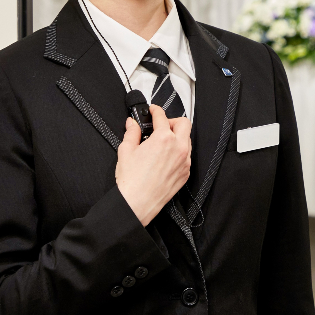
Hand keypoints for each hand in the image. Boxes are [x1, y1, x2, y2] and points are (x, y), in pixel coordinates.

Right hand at [116, 104, 191, 225]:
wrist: (137, 203)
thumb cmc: (132, 181)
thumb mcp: (126, 150)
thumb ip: (131, 132)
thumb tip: (132, 124)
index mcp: (163, 139)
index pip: (162, 116)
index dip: (155, 110)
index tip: (152, 111)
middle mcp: (178, 148)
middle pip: (184, 123)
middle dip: (172, 121)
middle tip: (160, 126)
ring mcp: (184, 161)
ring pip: (187, 139)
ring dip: (177, 136)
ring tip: (163, 141)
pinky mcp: (186, 173)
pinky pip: (187, 155)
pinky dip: (179, 151)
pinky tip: (167, 156)